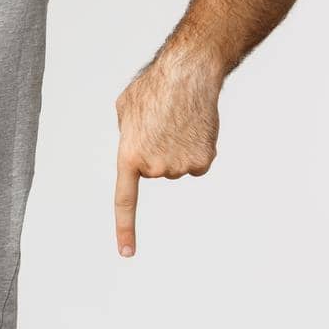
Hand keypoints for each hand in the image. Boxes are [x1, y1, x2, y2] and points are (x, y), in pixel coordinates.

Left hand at [113, 51, 221, 257]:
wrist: (187, 75)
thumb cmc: (153, 88)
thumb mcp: (125, 111)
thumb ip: (127, 136)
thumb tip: (135, 149)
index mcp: (129, 157)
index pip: (124, 201)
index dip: (125, 229)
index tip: (126, 253)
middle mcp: (154, 169)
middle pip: (155, 170)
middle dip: (156, 151)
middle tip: (160, 125)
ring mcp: (180, 168)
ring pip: (177, 166)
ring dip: (176, 147)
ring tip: (176, 122)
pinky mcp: (203, 162)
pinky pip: (196, 163)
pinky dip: (196, 148)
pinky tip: (193, 128)